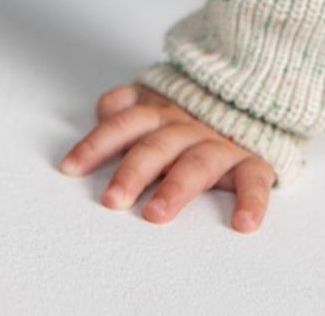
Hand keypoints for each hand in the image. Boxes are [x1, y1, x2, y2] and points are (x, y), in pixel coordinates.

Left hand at [58, 83, 275, 232]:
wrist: (251, 101)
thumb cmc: (191, 119)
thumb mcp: (159, 103)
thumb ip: (129, 103)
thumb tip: (103, 108)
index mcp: (162, 115)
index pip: (125, 124)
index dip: (97, 144)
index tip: (70, 168)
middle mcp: (188, 128)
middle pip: (156, 146)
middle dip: (133, 171)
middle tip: (112, 200)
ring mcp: (220, 145)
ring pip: (197, 163)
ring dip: (176, 187)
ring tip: (156, 214)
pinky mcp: (252, 162)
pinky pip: (254, 179)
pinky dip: (252, 200)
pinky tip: (244, 223)